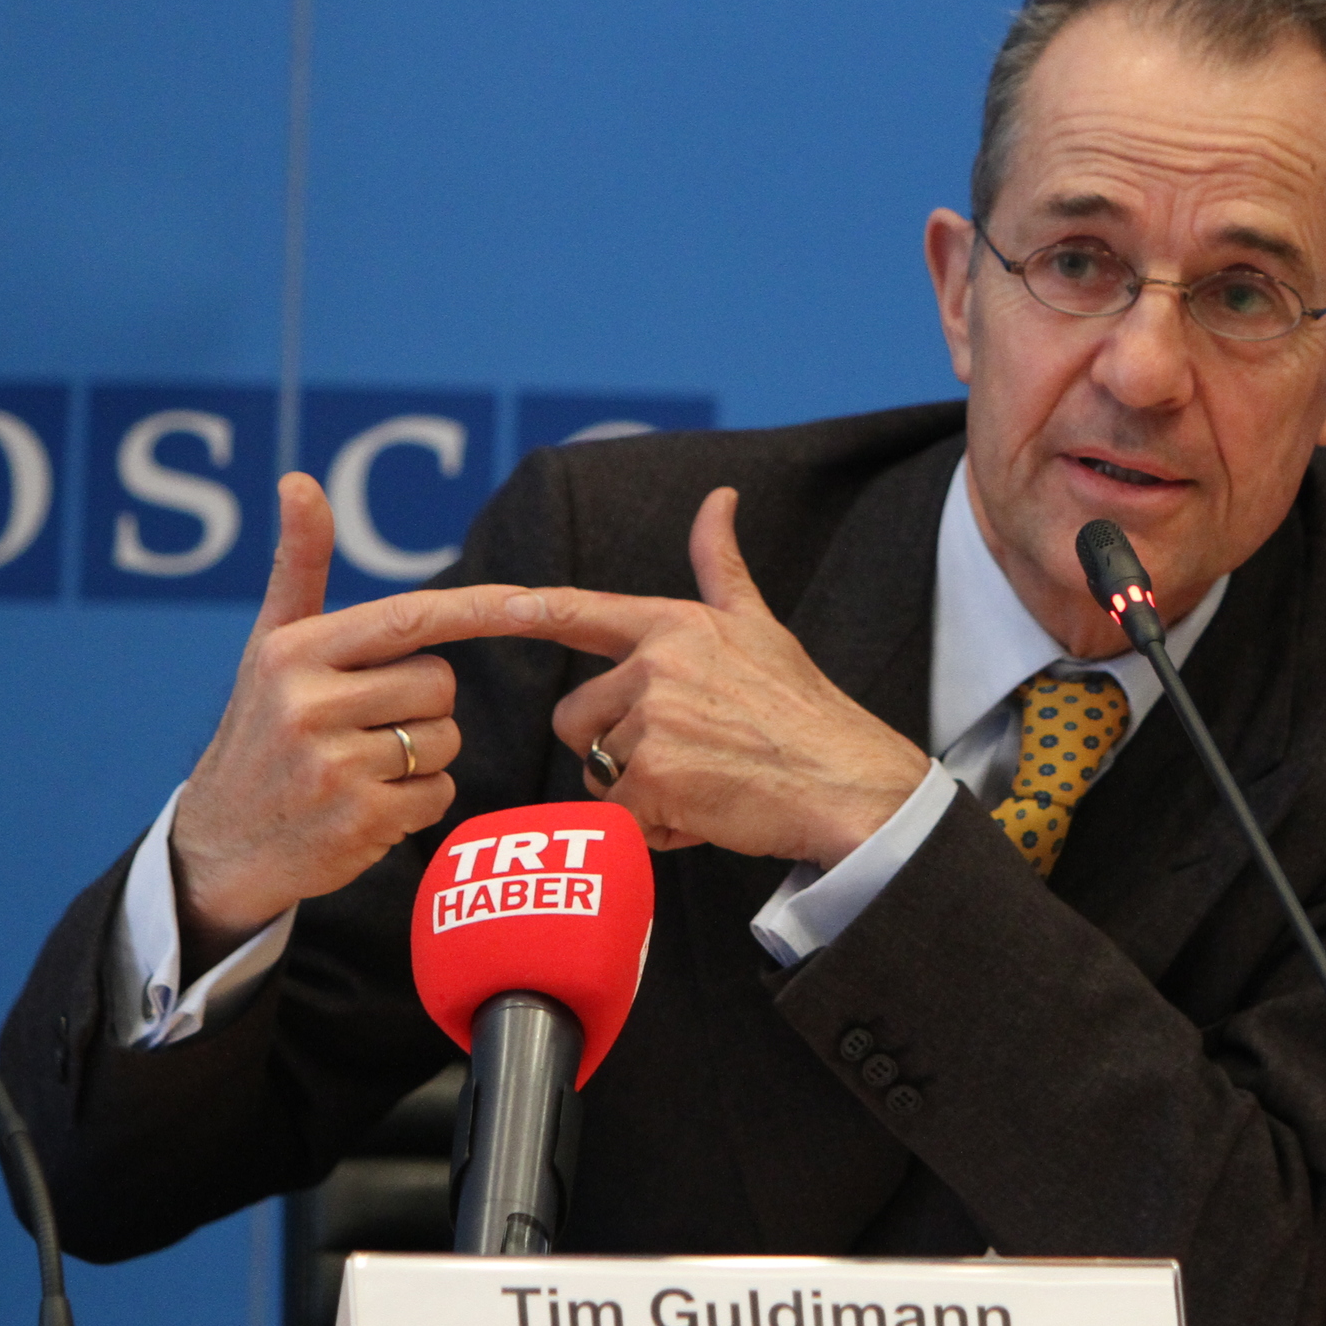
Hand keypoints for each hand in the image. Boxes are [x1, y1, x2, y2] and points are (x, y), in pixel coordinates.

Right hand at [170, 474, 536, 959]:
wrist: (219, 847)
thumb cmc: (260, 733)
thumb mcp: (269, 648)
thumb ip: (298, 566)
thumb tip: (300, 480)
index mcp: (293, 653)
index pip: (409, 617)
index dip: (479, 610)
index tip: (534, 601)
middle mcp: (308, 704)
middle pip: (439, 684)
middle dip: (423, 704)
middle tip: (366, 726)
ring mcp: (333, 767)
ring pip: (445, 740)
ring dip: (423, 755)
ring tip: (362, 767)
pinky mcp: (358, 822)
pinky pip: (438, 793)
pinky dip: (418, 802)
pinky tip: (368, 807)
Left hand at [508, 487, 930, 865]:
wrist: (847, 782)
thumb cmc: (803, 710)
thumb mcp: (760, 625)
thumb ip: (721, 564)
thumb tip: (719, 496)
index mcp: (676, 625)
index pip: (579, 611)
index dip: (519, 608)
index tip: (478, 605)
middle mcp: (658, 664)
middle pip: (574, 719)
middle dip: (614, 749)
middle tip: (686, 756)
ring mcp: (654, 720)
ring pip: (598, 771)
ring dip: (639, 793)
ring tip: (705, 783)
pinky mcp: (653, 778)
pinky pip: (619, 815)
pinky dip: (656, 829)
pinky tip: (706, 813)